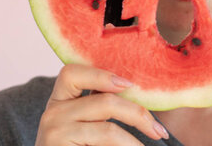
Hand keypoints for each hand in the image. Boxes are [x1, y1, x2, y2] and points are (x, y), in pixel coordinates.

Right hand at [35, 64, 168, 144]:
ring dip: (136, 138)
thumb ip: (98, 106)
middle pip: (104, 101)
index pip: (73, 73)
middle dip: (138, 113)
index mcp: (59, 100)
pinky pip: (104, 142)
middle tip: (159, 131)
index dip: (102, 75)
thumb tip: (135, 91)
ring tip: (154, 141)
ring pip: (108, 128)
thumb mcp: (83, 123)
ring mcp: (54, 131)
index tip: (129, 85)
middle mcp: (52, 112)